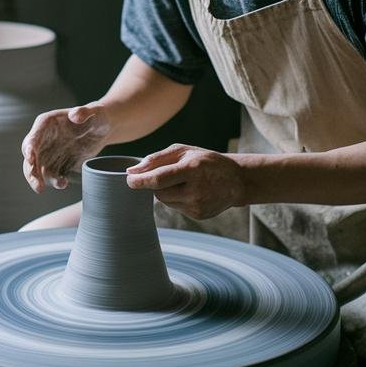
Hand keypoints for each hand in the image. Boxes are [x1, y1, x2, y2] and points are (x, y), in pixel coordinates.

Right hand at [21, 103, 110, 192]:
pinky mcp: (59, 164)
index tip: (30, 158)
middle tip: (37, 185)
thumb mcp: (94, 111)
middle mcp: (44, 139)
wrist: (104, 129)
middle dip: (31, 171)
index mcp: (47, 123)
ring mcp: (50, 153)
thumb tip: (74, 115)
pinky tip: (63, 182)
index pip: (34, 136)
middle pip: (31, 156)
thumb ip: (84, 112)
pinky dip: (55, 180)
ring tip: (48, 187)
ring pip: (38, 169)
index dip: (29, 147)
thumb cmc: (98, 116)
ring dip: (39, 179)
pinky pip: (53, 174)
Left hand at [125, 144, 246, 219]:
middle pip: (159, 192)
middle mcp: (196, 190)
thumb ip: (157, 159)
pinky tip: (191, 191)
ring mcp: (198, 206)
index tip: (129, 180)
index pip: (158, 180)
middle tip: (165, 174)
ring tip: (183, 181)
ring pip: (165, 201)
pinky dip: (176, 199)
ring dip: (165, 191)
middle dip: (154, 184)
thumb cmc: (206, 161)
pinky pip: (175, 207)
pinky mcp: (198, 215)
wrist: (236, 180)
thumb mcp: (184, 151)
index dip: (140, 181)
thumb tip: (132, 171)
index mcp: (192, 169)